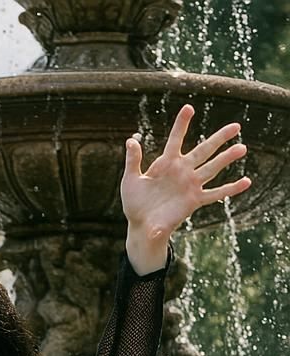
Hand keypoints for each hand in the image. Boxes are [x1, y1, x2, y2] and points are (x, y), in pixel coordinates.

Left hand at [121, 104, 251, 272]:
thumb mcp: (130, 180)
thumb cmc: (134, 203)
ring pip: (212, 168)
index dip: (181, 124)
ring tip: (242, 148)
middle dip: (219, 138)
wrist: (141, 225)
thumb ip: (133, 161)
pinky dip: (231, 189)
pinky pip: (216, 194)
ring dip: (227, 159)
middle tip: (236, 126)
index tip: (189, 108)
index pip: (175, 139)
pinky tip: (246, 182)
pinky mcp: (194, 201)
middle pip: (203, 150)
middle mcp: (182, 171)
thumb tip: (131, 140)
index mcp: (166, 163)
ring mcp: (190, 185)